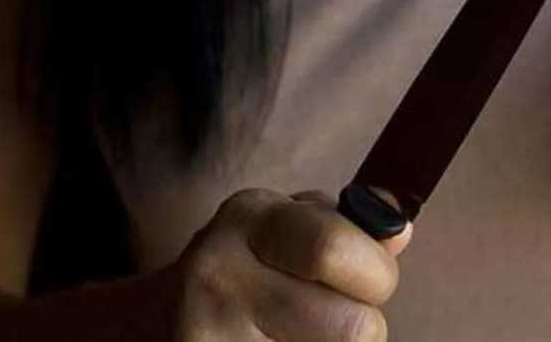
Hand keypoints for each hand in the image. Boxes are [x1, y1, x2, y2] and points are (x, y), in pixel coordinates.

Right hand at [164, 188, 412, 340]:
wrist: (152, 323)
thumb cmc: (242, 270)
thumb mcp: (283, 226)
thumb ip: (344, 225)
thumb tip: (399, 230)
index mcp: (248, 220)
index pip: (334, 250)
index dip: (375, 270)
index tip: (369, 276)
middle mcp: (221, 277)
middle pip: (353, 327)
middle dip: (365, 324)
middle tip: (340, 314)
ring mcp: (210, 339)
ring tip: (302, 333)